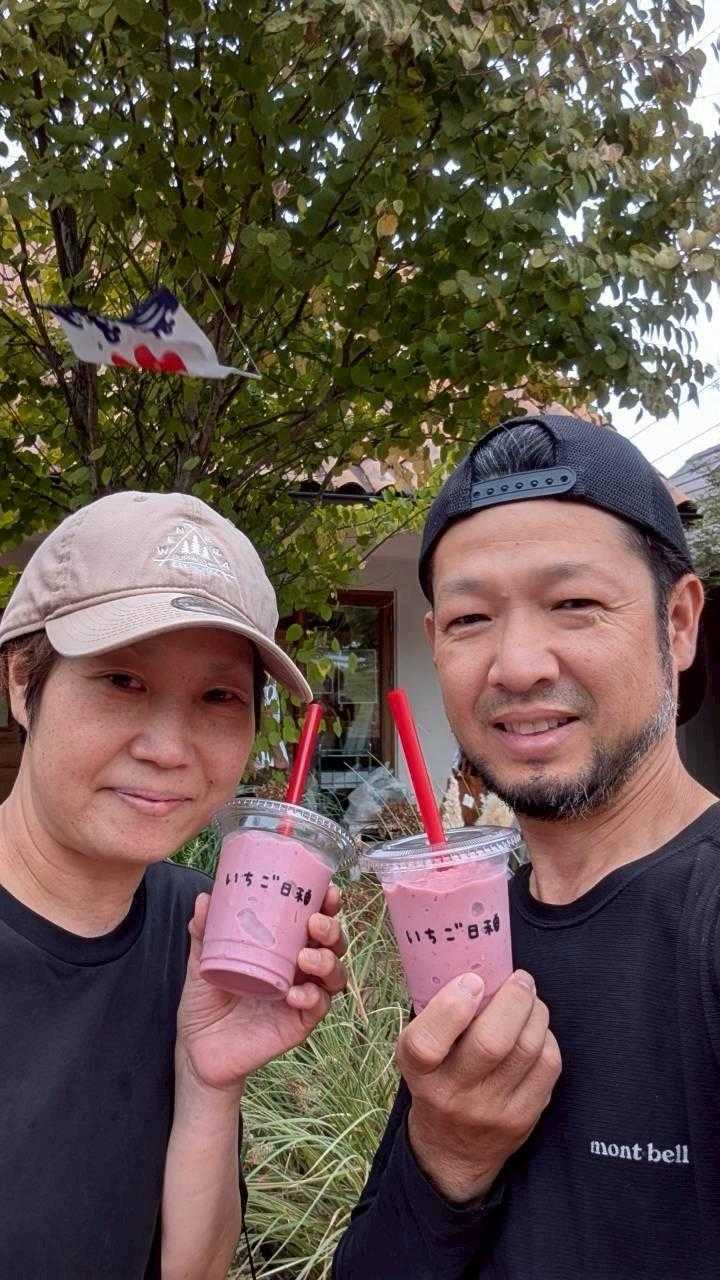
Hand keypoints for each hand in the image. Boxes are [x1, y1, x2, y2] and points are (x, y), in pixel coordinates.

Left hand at [177, 885, 346, 1092]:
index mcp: (283, 947)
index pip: (314, 921)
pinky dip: (313, 997)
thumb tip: (204, 900)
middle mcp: (299, 969)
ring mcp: (302, 996)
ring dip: (327, 962)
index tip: (328, 891)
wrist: (197, 1048)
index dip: (327, 905)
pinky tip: (295, 994)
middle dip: (332, 930)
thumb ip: (204, 932)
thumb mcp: (202, 961)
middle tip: (315, 924)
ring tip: (305, 959)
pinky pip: (318, 1007)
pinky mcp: (299, 1024)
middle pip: (333, 944)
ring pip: (335, 975)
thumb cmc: (205, 999)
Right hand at [397, 970, 560, 1202]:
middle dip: (514, 999)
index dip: (453, 1007)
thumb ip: (439, 1016)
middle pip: (492, 1043)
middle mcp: (453, 1094)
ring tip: (530, 997)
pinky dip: (547, 1037)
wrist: (452, 1150)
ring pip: (527, 1049)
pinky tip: (537, 1028)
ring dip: (535, 1011)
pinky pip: (548, 1066)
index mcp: (418, 1072)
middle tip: (520, 979)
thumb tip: (476, 961)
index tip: (472, 981)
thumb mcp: (419, 1053)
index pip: (428, 1044)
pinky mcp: (523, 1118)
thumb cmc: (436, 1080)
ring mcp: (491, 1109)